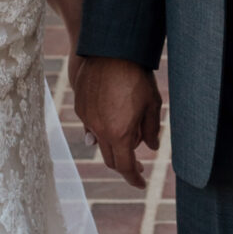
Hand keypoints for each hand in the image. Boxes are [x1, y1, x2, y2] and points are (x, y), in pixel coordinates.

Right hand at [73, 55, 162, 189]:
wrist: (110, 49)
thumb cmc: (135, 75)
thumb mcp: (152, 104)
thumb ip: (151, 130)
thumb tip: (152, 147)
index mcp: (119, 133)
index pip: (125, 166)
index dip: (134, 178)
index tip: (141, 184)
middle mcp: (99, 130)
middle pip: (110, 159)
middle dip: (124, 165)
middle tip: (138, 166)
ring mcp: (86, 118)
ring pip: (99, 142)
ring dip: (114, 145)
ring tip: (129, 135)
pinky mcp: (80, 105)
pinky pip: (91, 125)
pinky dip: (103, 129)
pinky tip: (115, 118)